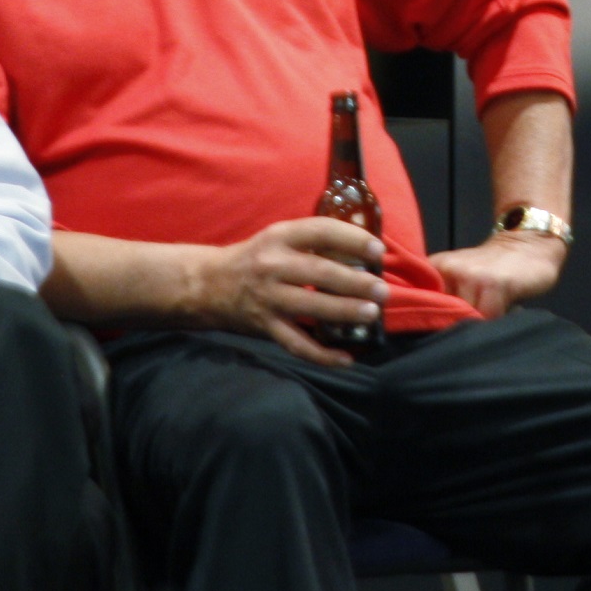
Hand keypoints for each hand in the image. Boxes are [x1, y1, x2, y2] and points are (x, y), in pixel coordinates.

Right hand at [187, 216, 387, 365]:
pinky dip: (323, 355)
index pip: (321, 231)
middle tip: (382, 289)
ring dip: (345, 311)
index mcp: (280, 237)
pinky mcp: (265, 326)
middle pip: (319, 272)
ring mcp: (268, 298)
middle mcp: (272, 265)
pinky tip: (347, 359)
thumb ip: (312, 243)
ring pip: (311, 307)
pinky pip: (297, 344)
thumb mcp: (278, 239)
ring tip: (372, 314)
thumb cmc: (254, 259)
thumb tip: (362, 251)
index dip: (352, 239)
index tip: (378, 250)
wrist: (207, 284)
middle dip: (355, 282)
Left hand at [427, 231, 563, 317]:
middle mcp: (448, 269)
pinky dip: (497, 318)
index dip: (432, 318)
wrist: (527, 244)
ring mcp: (471, 276)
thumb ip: (443, 296)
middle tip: (475, 313)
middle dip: (457, 321)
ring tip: (492, 308)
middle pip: (443, 315)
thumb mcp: (459, 276)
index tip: (444, 321)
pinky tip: (506, 306)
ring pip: (465, 319)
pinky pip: (488, 318)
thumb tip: (431, 329)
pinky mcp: (494, 285)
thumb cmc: (491, 268)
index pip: (420, 303)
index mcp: (434, 267)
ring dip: (479, 321)